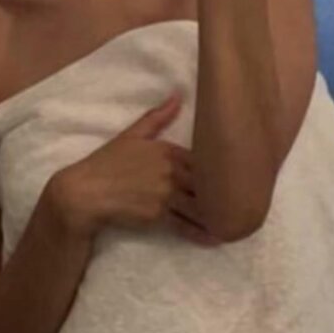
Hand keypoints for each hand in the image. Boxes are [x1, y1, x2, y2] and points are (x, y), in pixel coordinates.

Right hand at [49, 91, 224, 246]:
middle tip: (248, 200)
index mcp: (166, 150)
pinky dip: (201, 233)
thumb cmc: (107, 163)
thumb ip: (157, 118)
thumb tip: (178, 95)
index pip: (204, 159)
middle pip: (207, 183)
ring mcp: (164, 194)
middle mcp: (169, 171)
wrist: (85, 193)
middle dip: (226, 192)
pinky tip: (216, 237)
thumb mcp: (131, 135)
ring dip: (218, 215)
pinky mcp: (157, 215)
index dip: (222, 168)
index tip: (240, 173)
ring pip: (199, 206)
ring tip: (238, 222)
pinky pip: (185, 225)